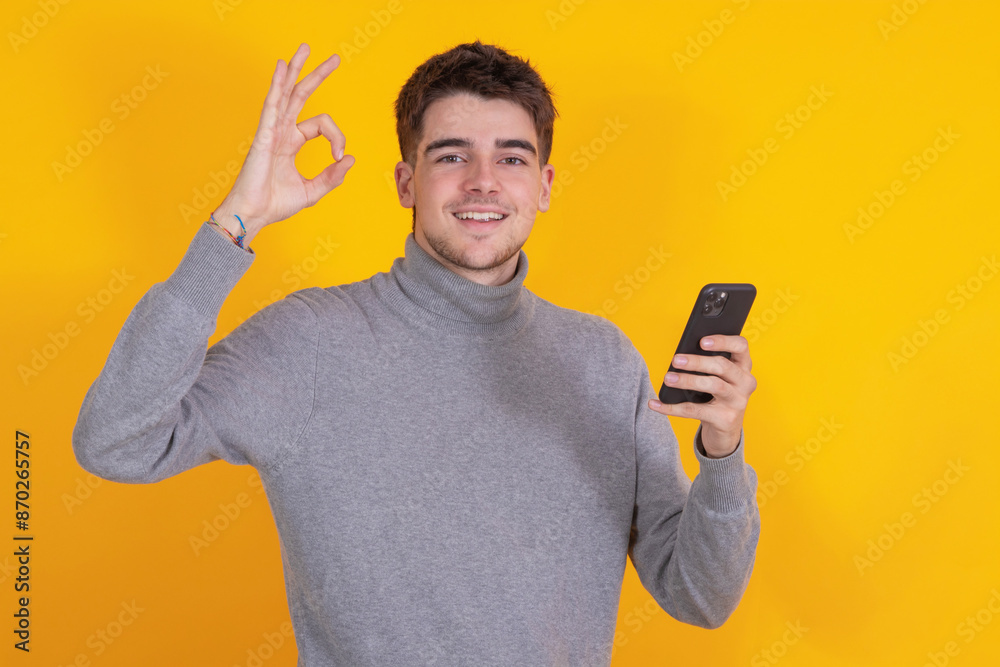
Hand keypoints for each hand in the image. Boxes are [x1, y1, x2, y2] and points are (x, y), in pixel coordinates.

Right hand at [215, 43, 354, 243]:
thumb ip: (332, 175)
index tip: (339, 157)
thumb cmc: (275, 204)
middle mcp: (281, 131)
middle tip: (334, 58)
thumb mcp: (313, 190)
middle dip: (317, 75)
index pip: (321, 125)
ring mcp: (271, 130)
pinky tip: (282, 66)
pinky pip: (272, 105)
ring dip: (296, 69)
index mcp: (291, 142)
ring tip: (305, 48)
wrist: (254, 214)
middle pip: (301, 95)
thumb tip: (350, 159)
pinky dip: (277, 85)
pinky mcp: (263, 135)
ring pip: (286, 93)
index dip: (337, 137)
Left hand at [648, 335, 756, 457]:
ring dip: (688, 381)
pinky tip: (655, 404)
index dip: (723, 341)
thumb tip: (680, 356)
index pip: (741, 346)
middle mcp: (745, 382)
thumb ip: (707, 364)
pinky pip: (695, 411)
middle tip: (675, 360)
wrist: (725, 429)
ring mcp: (737, 401)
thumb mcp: (718, 377)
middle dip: (697, 362)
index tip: (702, 341)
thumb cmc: (717, 394)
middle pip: (722, 366)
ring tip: (668, 378)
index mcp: (743, 365)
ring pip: (713, 385)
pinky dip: (672, 408)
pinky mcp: (726, 419)